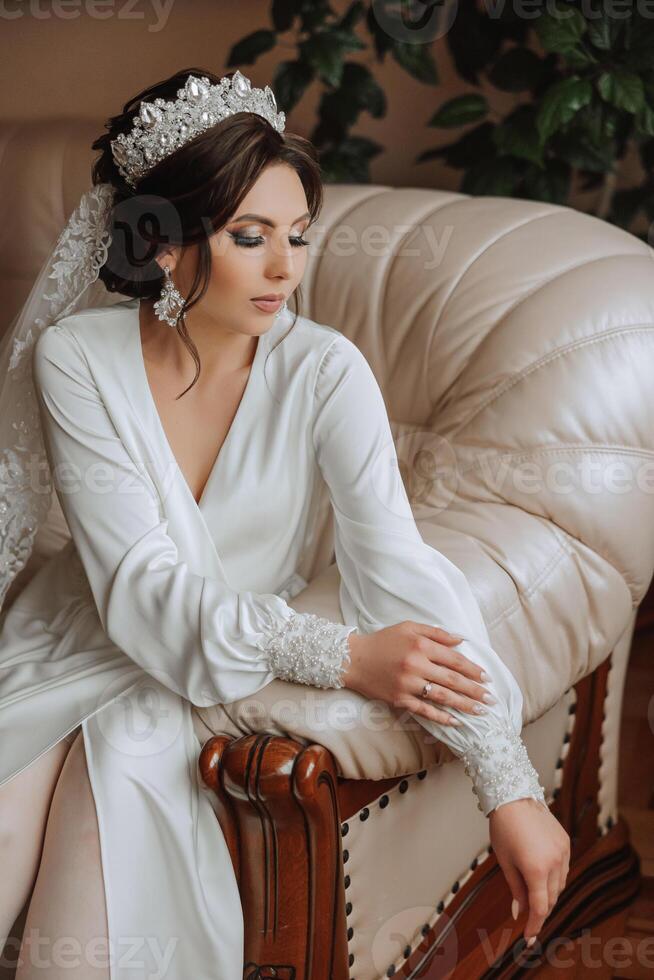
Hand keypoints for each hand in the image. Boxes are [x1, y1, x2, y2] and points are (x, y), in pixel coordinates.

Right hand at [342, 620, 492, 725]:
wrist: (354, 659)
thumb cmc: (383, 641)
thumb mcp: (408, 627)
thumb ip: (436, 633)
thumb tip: (461, 641)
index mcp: (420, 645)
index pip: (454, 659)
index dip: (472, 670)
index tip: (486, 678)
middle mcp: (416, 665)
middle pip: (452, 680)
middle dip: (475, 690)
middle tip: (491, 699)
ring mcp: (407, 684)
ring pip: (442, 697)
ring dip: (464, 705)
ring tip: (480, 711)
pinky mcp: (399, 699)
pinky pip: (424, 710)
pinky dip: (441, 717)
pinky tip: (455, 721)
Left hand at [489, 798, 570, 946]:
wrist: (514, 796)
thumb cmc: (503, 828)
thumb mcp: (505, 862)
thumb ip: (515, 889)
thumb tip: (519, 913)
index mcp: (536, 869)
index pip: (540, 908)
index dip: (535, 926)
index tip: (528, 938)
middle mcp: (554, 862)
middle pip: (551, 898)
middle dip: (540, 910)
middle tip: (527, 916)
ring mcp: (563, 852)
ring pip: (560, 885)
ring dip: (548, 894)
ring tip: (532, 893)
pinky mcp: (566, 842)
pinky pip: (564, 869)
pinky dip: (554, 877)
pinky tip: (542, 875)